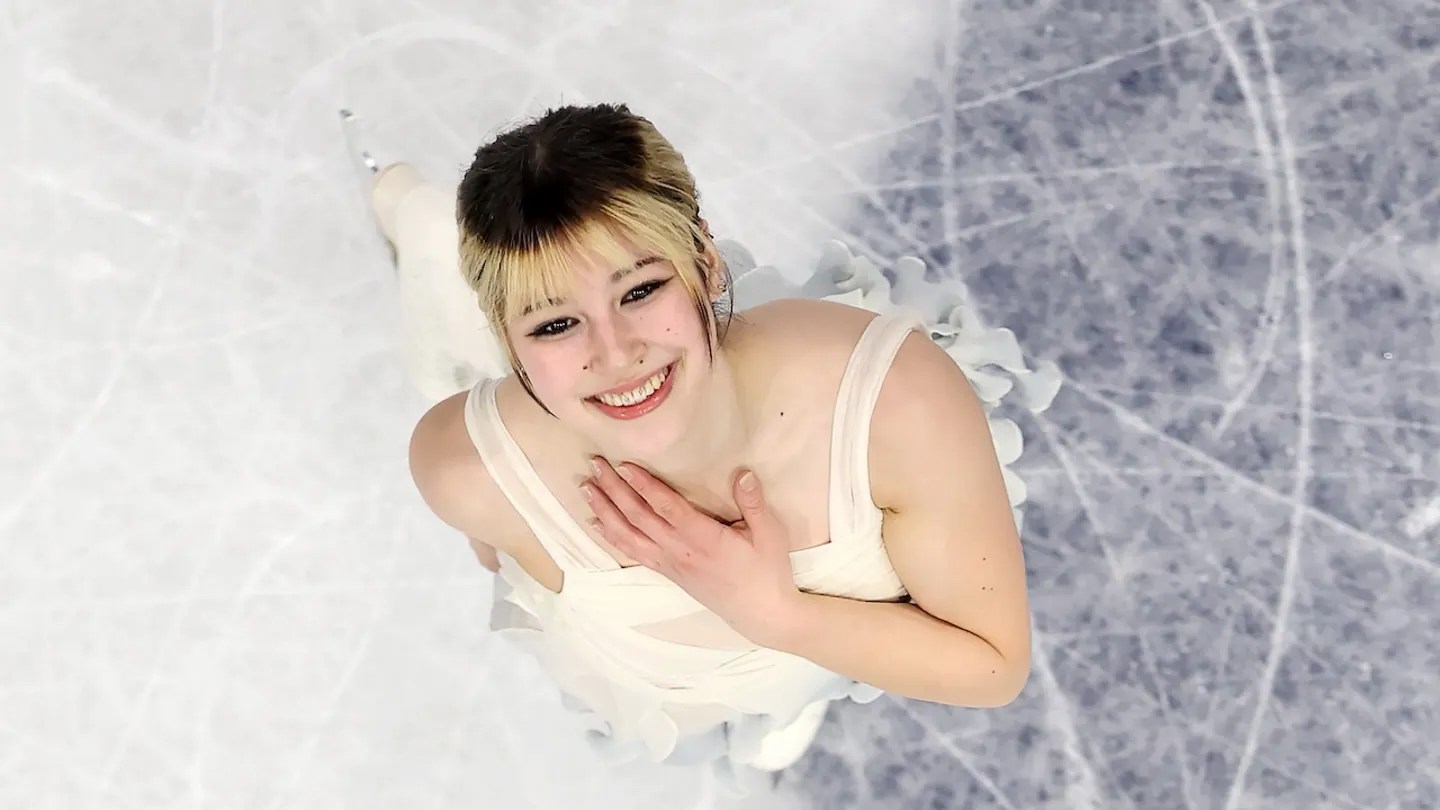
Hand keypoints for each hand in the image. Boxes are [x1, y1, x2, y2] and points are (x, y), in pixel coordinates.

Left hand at [582, 457, 800, 642]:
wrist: (760, 614)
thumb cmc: (767, 572)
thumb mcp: (770, 535)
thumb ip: (754, 504)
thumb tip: (743, 473)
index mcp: (704, 539)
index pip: (667, 508)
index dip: (644, 486)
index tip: (624, 465)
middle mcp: (679, 551)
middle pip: (638, 518)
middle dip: (614, 490)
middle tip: (595, 465)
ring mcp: (670, 564)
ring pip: (628, 535)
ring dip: (605, 511)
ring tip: (587, 489)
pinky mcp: (668, 572)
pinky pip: (633, 552)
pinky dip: (612, 536)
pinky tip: (598, 523)